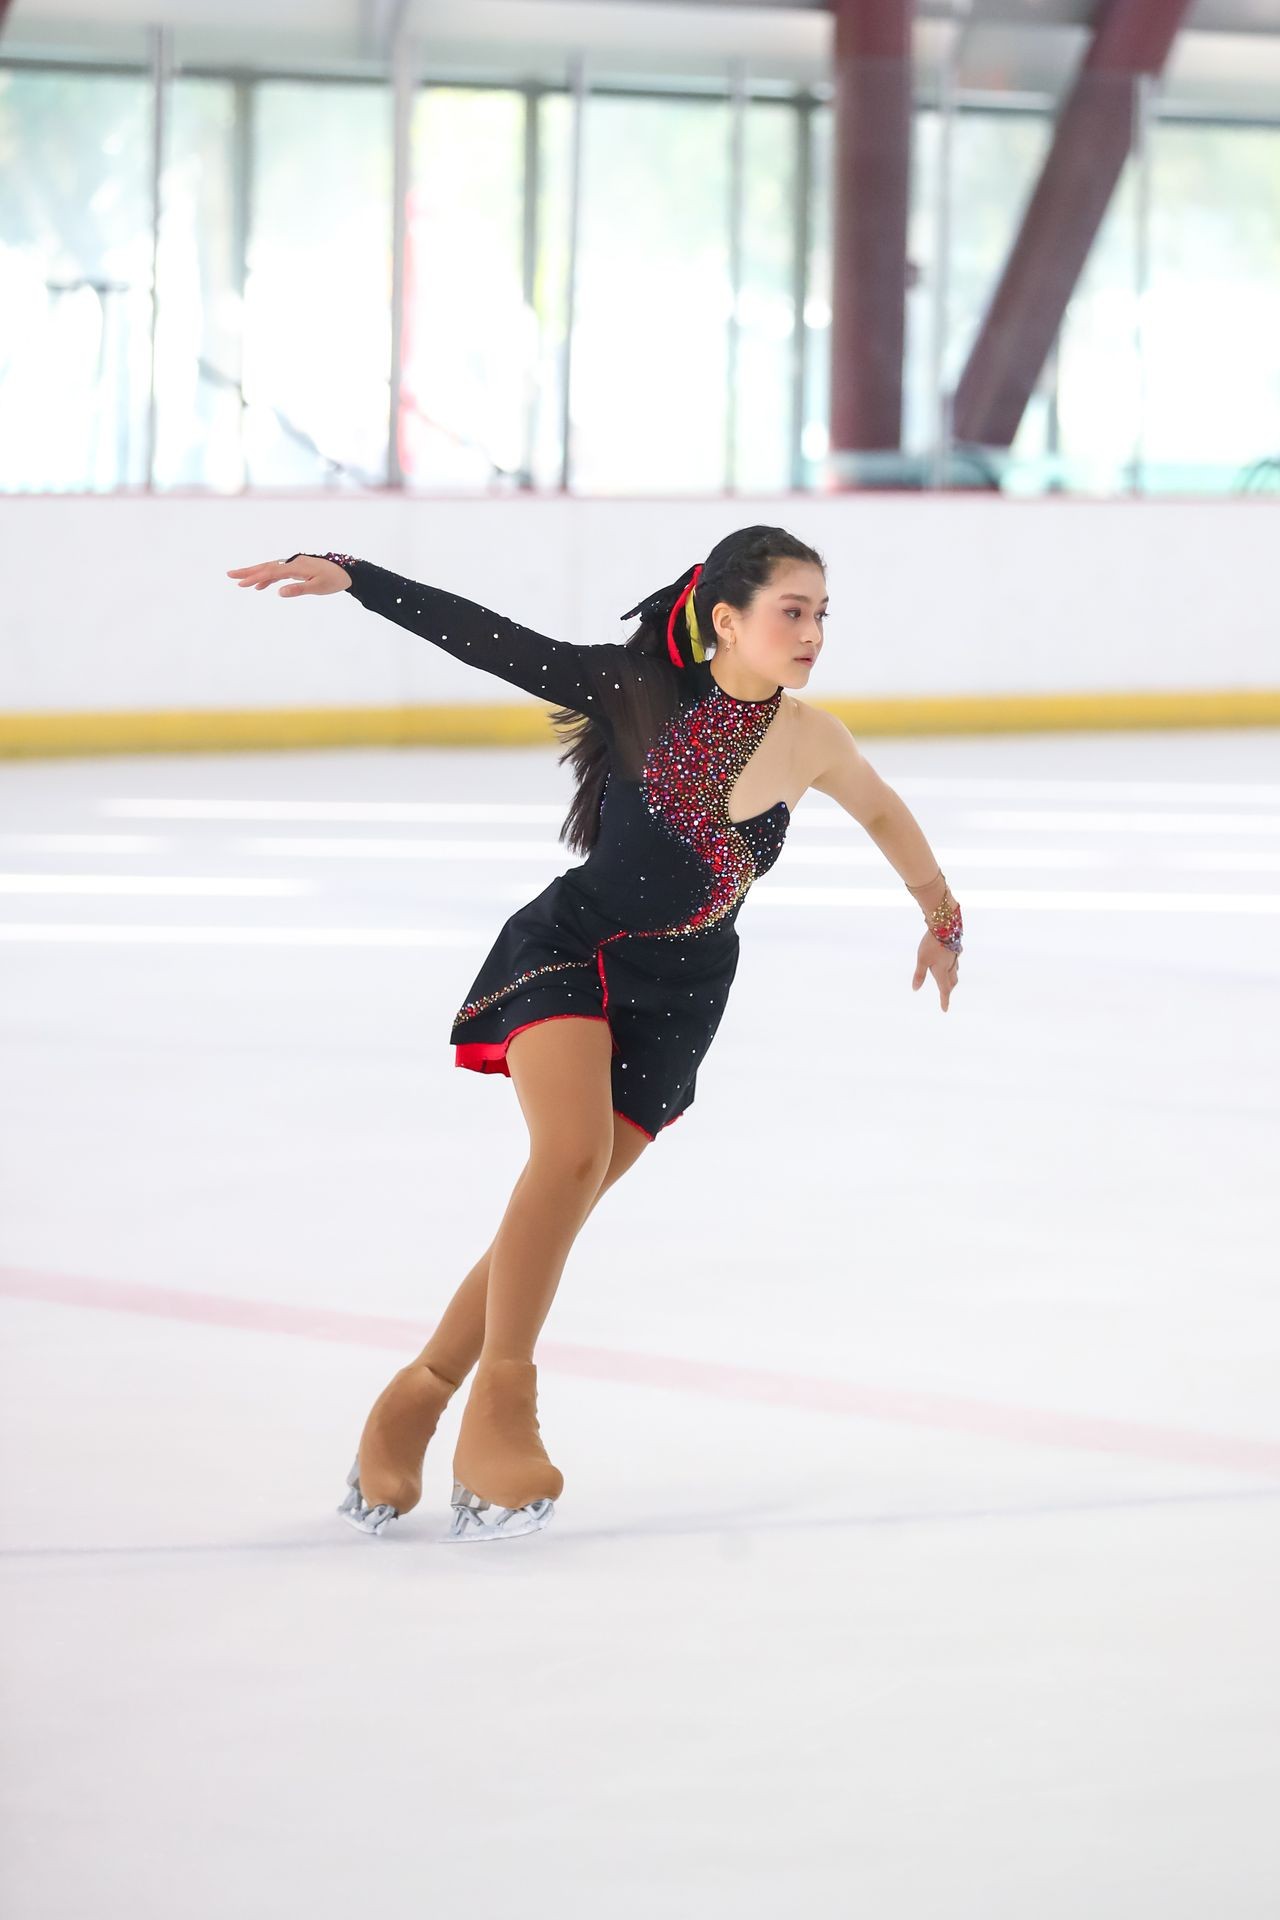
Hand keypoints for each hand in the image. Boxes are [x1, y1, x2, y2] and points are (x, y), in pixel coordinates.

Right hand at [225, 554, 350, 595]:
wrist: (347, 572)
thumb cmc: (334, 580)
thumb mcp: (318, 587)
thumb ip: (298, 589)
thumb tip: (278, 592)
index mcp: (296, 566)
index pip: (271, 572)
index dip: (255, 578)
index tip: (241, 585)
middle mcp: (292, 563)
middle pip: (266, 566)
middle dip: (248, 571)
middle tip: (229, 575)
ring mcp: (294, 565)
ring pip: (270, 568)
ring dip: (255, 574)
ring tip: (240, 582)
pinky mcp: (296, 569)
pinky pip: (278, 572)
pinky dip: (267, 578)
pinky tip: (261, 587)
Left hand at [912, 933, 959, 1011]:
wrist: (945, 925)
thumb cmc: (931, 944)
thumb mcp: (921, 960)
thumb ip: (919, 975)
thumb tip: (915, 989)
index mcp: (942, 971)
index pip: (944, 990)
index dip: (944, 1000)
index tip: (944, 1010)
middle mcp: (950, 966)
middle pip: (952, 982)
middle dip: (948, 989)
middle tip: (945, 995)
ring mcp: (954, 957)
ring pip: (955, 971)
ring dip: (952, 978)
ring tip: (947, 980)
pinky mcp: (955, 949)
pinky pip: (955, 961)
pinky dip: (953, 965)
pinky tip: (950, 961)